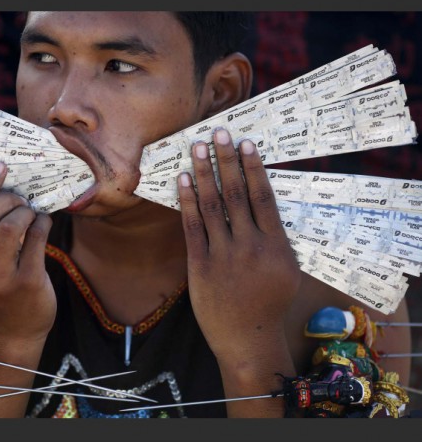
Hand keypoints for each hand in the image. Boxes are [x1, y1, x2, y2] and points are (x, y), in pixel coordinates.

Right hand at [0, 161, 55, 349]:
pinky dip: (42, 224)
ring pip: (12, 226)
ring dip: (26, 211)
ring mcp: (0, 279)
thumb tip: (0, 194)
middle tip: (19, 199)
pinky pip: (37, 239)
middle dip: (6, 199)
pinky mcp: (27, 282)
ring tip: (31, 213)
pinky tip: (43, 224)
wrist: (13, 335)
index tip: (0, 167)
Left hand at [177, 128, 300, 360]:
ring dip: (203, 173)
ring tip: (197, 147)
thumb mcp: (287, 269)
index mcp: (276, 245)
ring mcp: (223, 255)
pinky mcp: (200, 265)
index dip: (253, 167)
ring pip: (212, 205)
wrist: (247, 338)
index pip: (263, 197)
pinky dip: (187, 201)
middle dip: (226, 160)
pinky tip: (182, 180)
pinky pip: (192, 227)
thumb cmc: (269, 303)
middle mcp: (250, 246)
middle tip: (219, 132)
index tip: (245, 143)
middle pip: (236, 194)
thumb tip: (263, 202)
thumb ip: (275, 237)